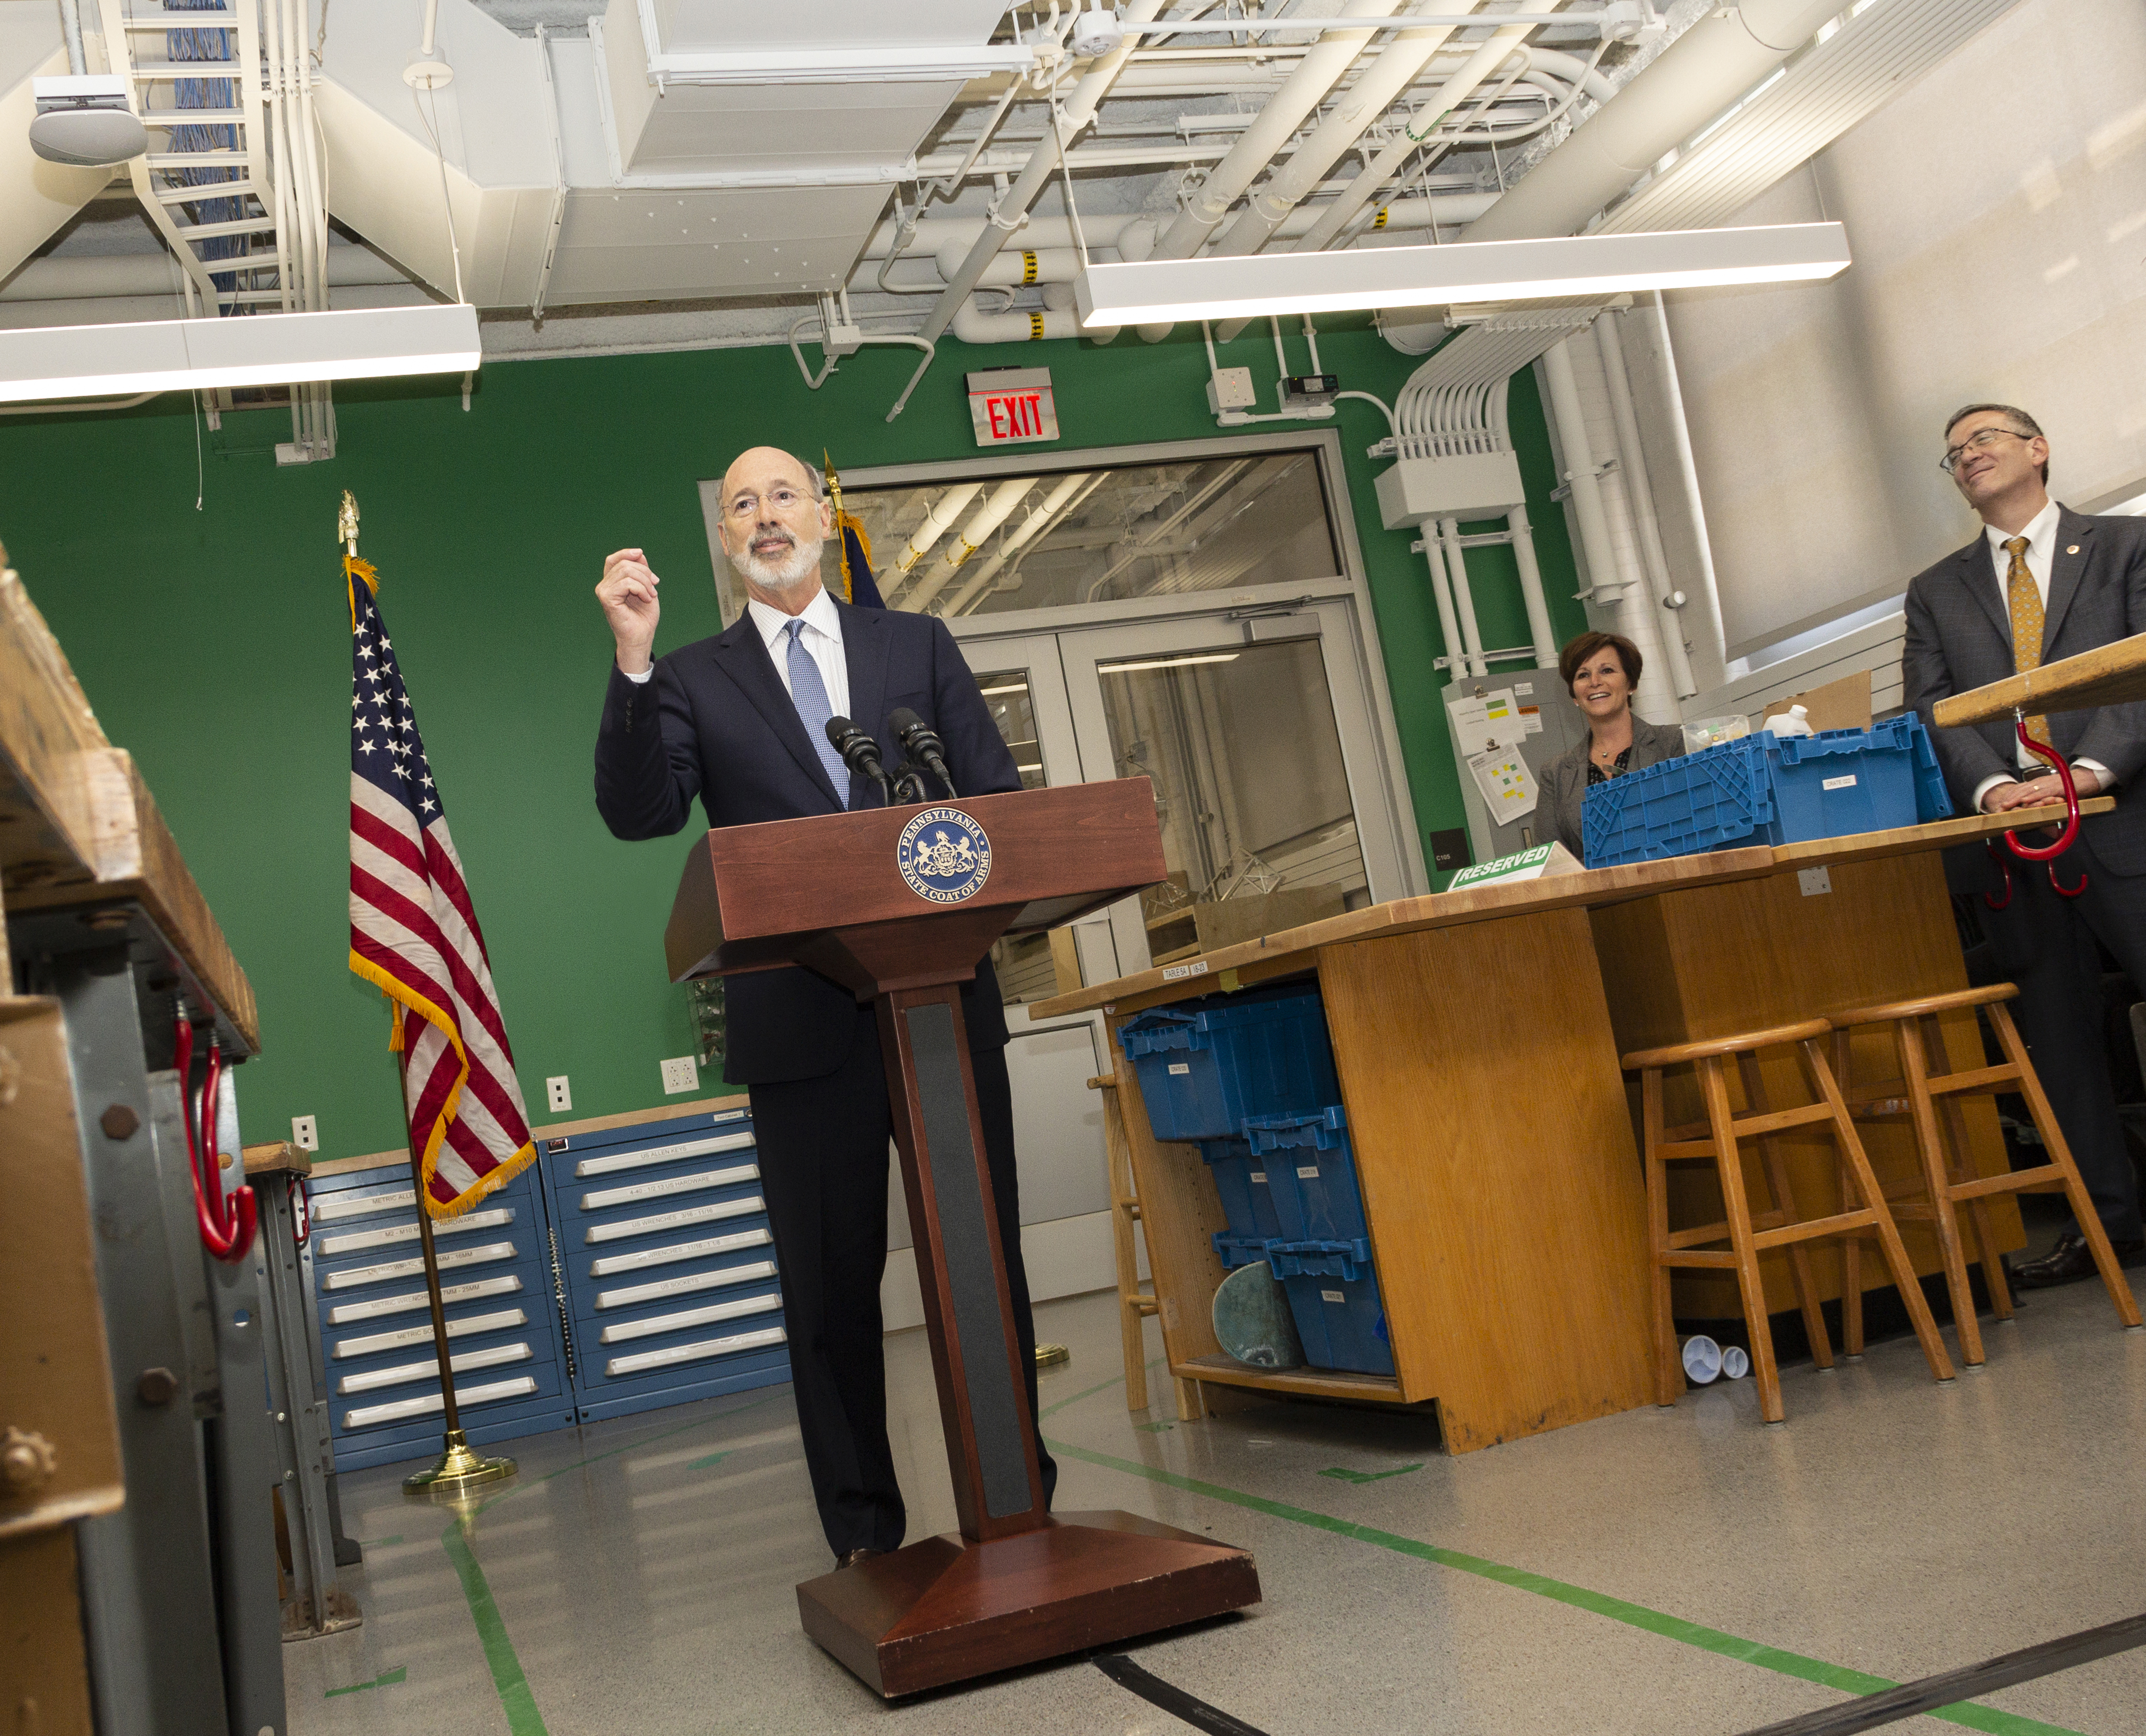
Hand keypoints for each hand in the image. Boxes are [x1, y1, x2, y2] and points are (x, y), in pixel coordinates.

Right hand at [598, 548, 660, 673]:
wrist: (642, 636)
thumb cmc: (644, 616)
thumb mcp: (646, 588)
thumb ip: (641, 571)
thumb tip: (639, 554)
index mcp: (612, 582)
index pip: (614, 559)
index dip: (626, 553)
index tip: (640, 553)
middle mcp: (604, 585)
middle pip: (625, 564)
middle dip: (645, 572)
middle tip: (655, 587)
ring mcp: (603, 591)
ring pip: (627, 571)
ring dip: (645, 582)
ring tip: (651, 595)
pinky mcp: (607, 598)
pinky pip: (627, 583)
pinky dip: (641, 589)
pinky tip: (646, 598)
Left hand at [1983, 767, 2097, 814]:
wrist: (2084, 779)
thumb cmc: (2068, 788)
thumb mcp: (2051, 793)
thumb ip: (2041, 798)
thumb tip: (2032, 807)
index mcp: (2038, 783)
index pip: (2020, 789)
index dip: (2009, 796)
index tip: (2000, 805)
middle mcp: (2041, 782)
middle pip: (2021, 790)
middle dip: (2009, 798)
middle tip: (1998, 807)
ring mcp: (2048, 784)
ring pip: (2029, 791)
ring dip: (2016, 799)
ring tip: (2006, 805)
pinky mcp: (2057, 788)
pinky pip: (2043, 793)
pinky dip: (2033, 797)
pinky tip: (2025, 801)